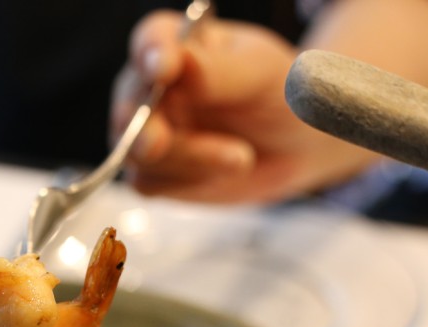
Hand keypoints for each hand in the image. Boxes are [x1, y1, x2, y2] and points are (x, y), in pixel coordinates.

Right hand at [111, 11, 371, 202]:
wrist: (298, 145)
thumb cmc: (279, 96)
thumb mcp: (261, 74)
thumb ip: (218, 70)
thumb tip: (178, 62)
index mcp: (178, 45)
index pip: (152, 41)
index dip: (152, 54)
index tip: (165, 68)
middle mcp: (152, 87)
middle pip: (129, 105)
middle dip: (143, 127)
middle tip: (158, 143)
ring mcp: (148, 131)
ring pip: (136, 152)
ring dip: (187, 160)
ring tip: (241, 158)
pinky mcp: (155, 172)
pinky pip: (147, 183)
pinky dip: (185, 183)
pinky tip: (222, 171)